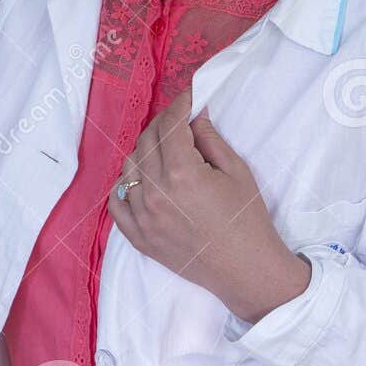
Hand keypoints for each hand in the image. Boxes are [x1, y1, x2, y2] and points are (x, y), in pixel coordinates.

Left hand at [107, 88, 310, 323]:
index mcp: (181, 174)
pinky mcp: (138, 237)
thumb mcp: (236, 171)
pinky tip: (140, 179)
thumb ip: (209, 138)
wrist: (247, 270)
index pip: (170, 125)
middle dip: (164, 124)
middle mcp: (155, 193)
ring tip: (165, 150)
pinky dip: (125, 185)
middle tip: (180, 120)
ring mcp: (142, 217)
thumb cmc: (248, 219)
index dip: (180, 104)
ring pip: (129, 167)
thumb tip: (194, 114)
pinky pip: (117, 202)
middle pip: (147, 141)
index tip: (188, 95)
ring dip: (145, 151)